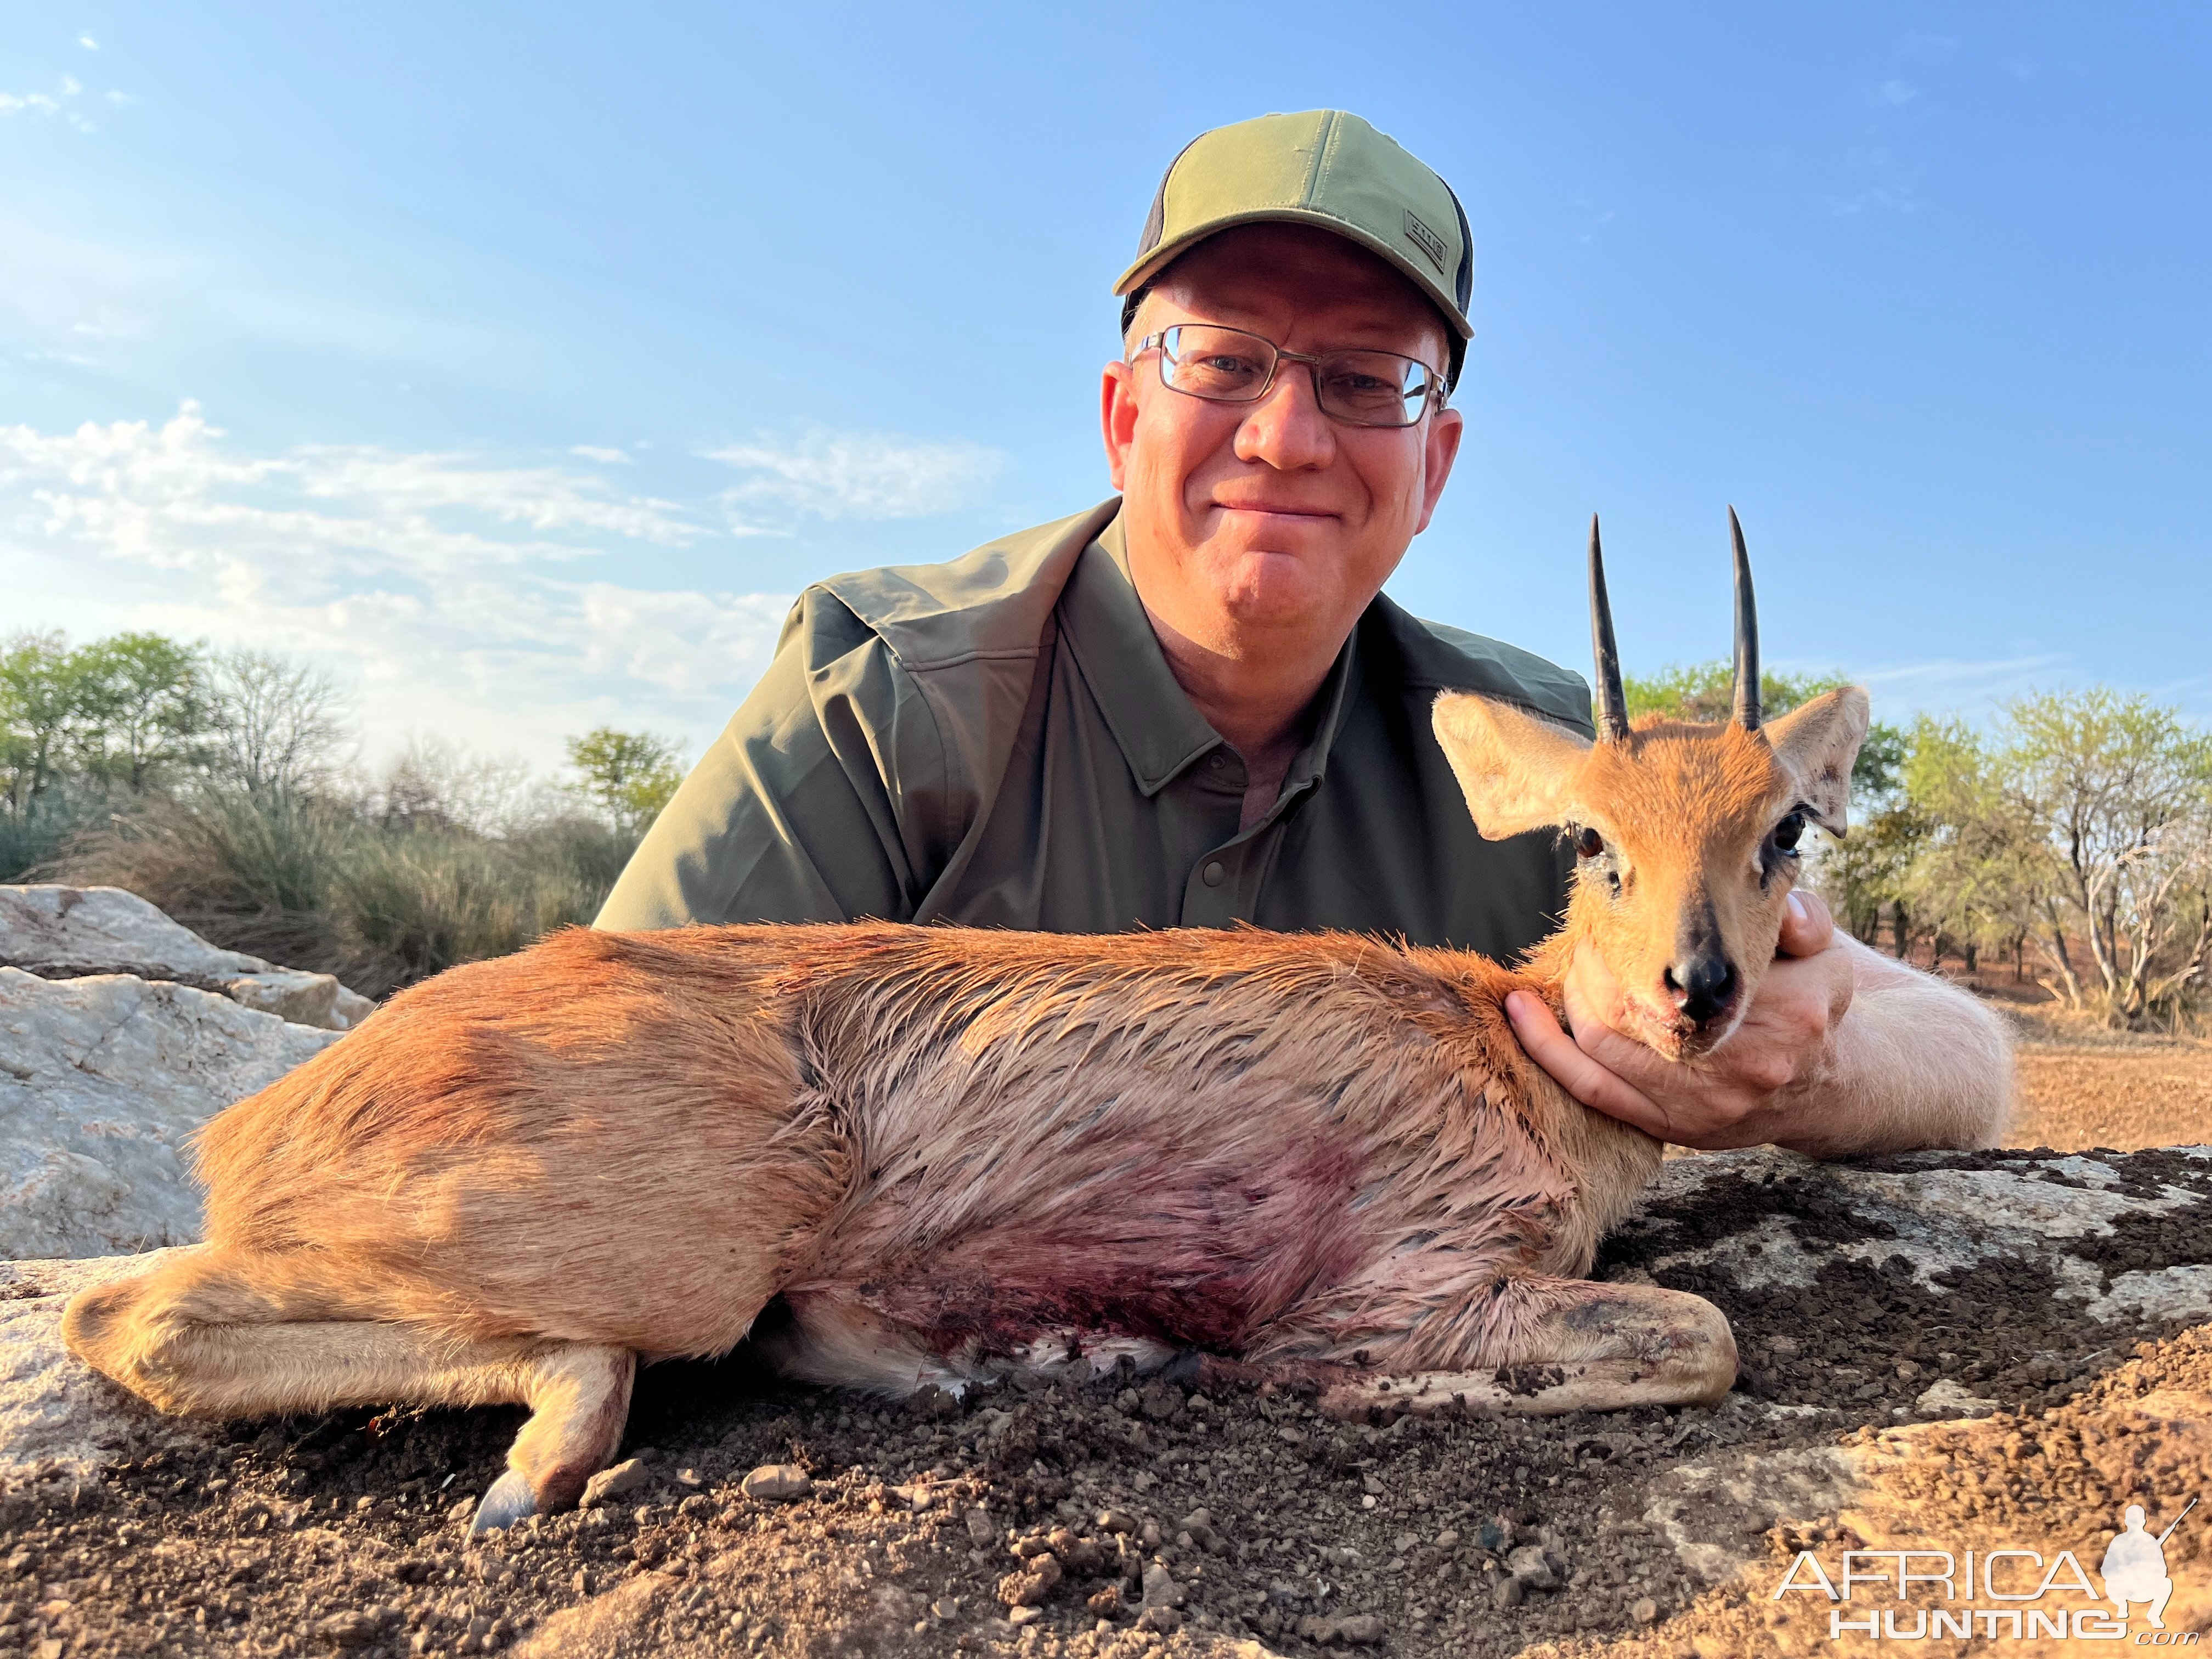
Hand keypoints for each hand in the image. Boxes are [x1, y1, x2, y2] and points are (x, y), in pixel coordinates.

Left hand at [1503, 891, 1857, 1149]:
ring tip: (1560, 968)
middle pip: (1631, 1010)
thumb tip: (1784, 909)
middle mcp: (1745, 1067)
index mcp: (1789, 1013)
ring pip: (1603, 1051)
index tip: (1609, 910)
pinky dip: (1550, 1051)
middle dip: (1591, 967)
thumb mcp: (1826, 954)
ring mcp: (1705, 1109)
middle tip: (1582, 937)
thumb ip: (1806, 920)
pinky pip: (1595, 1093)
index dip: (1631, 937)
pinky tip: (1521, 1014)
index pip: (1683, 971)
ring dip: (1566, 1004)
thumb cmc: (1812, 1005)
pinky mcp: (1675, 1131)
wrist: (1832, 1087)